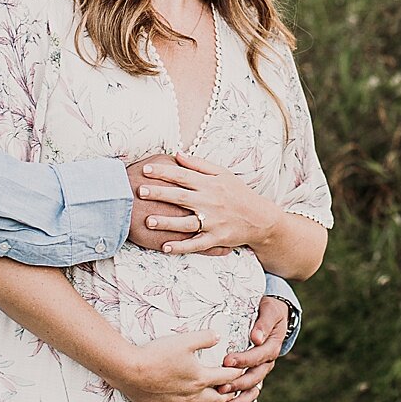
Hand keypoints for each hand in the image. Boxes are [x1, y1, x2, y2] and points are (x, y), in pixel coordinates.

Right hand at [115, 334, 235, 401]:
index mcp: (200, 377)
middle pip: (219, 398)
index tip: (239, 370)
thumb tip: (218, 336)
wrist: (130, 370)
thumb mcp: (184, 340)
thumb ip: (204, 338)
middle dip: (228, 393)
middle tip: (231, 388)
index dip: (236, 373)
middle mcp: (193, 396)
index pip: (227, 377)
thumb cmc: (156, 354)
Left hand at [131, 153, 281, 255]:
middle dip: (160, 193)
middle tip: (140, 191)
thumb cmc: (238, 193)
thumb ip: (199, 164)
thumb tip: (177, 154)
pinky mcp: (216, 239)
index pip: (183, 175)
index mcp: (209, 184)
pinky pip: (196, 244)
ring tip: (149, 221)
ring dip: (167, 222)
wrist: (260, 218)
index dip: (164, 172)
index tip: (146, 169)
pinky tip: (165, 247)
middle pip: (180, 197)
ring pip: (186, 223)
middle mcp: (210, 202)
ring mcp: (213, 222)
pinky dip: (181, 246)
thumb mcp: (222, 174)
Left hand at [219, 296, 288, 401]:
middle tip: (221, 387)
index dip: (244, 360)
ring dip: (239, 399)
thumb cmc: (270, 311)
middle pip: (255, 376)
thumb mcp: (270, 311)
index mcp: (272, 346)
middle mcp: (267, 361)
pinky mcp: (253, 374)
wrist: (273, 314)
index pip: (259, 356)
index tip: (228, 361)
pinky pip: (249, 392)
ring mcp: (261, 370)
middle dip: (238, 383)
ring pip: (253, 389)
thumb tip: (256, 337)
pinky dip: (240, 401)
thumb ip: (264, 324)